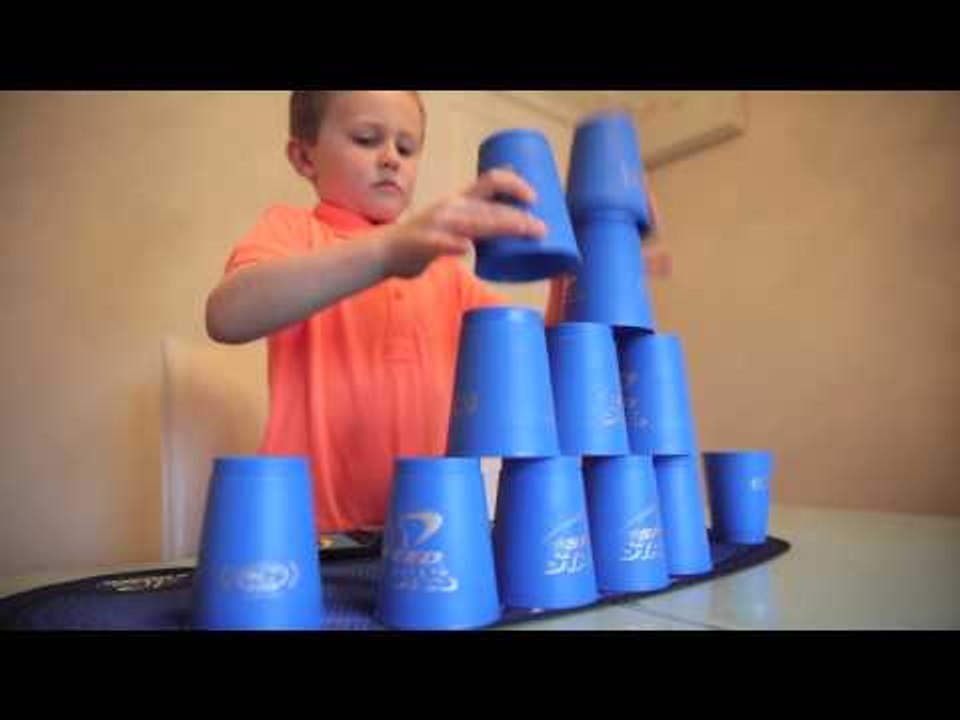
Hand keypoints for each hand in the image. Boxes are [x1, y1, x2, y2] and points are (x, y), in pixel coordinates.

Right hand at [380, 169, 546, 278]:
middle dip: (518, 217)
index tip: (535, 198)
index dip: (516, 184)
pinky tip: (466, 249)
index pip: (492, 181)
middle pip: (490, 207)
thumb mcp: (455, 219)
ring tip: (522, 231)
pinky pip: (439, 243)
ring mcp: (437, 225)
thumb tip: (511, 200)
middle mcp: (451, 207)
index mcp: (461, 200)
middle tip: (541, 229)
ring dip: (500, 226)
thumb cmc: (426, 238)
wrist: (386, 252)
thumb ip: (479, 215)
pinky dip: (453, 245)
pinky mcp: (423, 244)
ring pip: (472, 223)